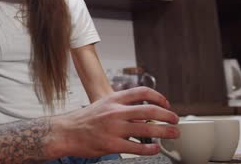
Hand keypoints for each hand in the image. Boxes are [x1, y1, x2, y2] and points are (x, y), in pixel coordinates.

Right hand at [54, 87, 179, 157]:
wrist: (66, 132)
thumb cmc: (83, 120)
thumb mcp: (102, 104)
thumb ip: (120, 106)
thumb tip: (141, 111)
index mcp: (113, 99)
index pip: (141, 92)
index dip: (158, 97)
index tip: (166, 103)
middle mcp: (115, 112)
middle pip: (150, 110)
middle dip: (167, 115)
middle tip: (175, 120)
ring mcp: (114, 128)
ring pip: (147, 129)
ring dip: (164, 132)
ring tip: (173, 133)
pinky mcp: (112, 144)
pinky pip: (137, 147)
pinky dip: (150, 148)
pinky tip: (155, 148)